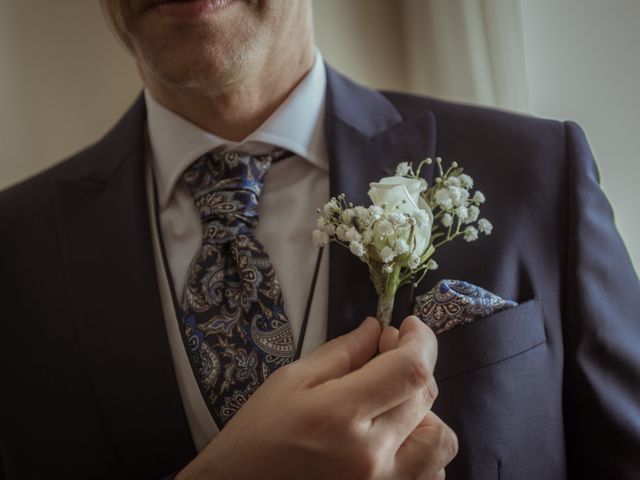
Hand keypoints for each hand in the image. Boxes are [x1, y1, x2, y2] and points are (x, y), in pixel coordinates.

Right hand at [176, 316, 457, 479]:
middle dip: (415, 364)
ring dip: (425, 411)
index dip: (421, 341)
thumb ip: (340, 353)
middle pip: (425, 397)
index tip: (410, 327)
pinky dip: (421, 451)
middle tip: (389, 353)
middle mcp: (371, 455)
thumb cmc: (257, 437)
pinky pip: (430, 474)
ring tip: (393, 403)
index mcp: (341, 415)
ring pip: (439, 440)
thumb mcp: (290, 382)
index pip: (409, 370)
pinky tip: (394, 439)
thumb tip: (376, 329)